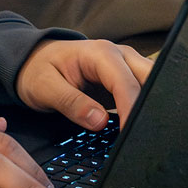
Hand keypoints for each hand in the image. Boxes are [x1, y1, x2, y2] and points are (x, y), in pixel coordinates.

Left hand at [16, 38, 151, 126]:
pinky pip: (144, 93)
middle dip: (152, 105)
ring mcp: (126, 67)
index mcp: (100, 53)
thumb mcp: (45, 86)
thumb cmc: (38, 69)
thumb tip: (99, 121)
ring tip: (144, 133)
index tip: (130, 134)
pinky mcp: (126, 81)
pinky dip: (145, 109)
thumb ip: (71, 103)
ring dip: (152, 106)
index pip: (126, 83)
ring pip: (154, 85)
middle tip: (144, 134)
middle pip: (151, 79)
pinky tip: (140, 128)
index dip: (131, 109)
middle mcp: (119, 56)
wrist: (34, 61)